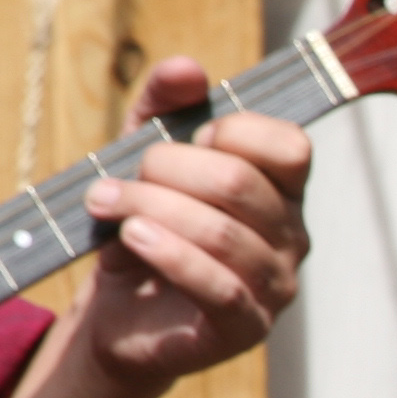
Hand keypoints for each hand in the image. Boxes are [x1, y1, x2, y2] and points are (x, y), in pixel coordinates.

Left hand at [0, 55, 316, 397]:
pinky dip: (169, 254)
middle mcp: (292, 239)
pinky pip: (219, 286)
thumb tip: (187, 68)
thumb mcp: (143, 156)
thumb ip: (164, 106)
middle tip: (114, 179)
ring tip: (104, 206)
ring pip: (223, 233)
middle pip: (240, 183)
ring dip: (148, 208)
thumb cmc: (143, 227)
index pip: (289, 147)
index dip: (231, 132)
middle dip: (165, 169)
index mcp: (283, 193)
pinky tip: (131, 239)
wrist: (120, 314)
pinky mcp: (246, 328)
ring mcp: (275, 287)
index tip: (184, 140)